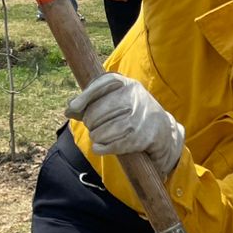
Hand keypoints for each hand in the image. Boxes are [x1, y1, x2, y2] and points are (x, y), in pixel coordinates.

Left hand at [67, 71, 183, 175]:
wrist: (163, 131)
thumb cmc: (134, 114)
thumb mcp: (118, 100)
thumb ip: (93, 102)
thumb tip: (69, 111)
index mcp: (128, 84)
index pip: (102, 85)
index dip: (85, 97)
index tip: (72, 108)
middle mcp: (135, 98)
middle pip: (97, 112)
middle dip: (90, 122)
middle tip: (93, 126)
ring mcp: (138, 118)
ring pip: (102, 131)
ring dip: (96, 136)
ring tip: (98, 136)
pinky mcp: (141, 138)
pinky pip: (111, 145)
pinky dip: (101, 148)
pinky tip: (98, 148)